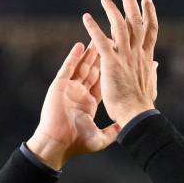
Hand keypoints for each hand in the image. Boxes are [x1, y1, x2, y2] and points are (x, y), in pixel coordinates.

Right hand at [25, 42, 120, 169]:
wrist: (57, 144)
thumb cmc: (76, 143)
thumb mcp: (101, 138)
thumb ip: (113, 130)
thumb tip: (126, 126)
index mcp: (89, 104)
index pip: (102, 82)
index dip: (110, 70)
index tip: (119, 59)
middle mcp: (79, 94)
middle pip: (93, 71)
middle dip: (101, 56)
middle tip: (110, 41)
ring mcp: (68, 89)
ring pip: (81, 67)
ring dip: (89, 53)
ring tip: (96, 38)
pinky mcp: (59, 86)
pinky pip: (67, 68)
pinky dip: (73, 56)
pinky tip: (80, 45)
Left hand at [82, 0, 157, 127]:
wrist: (136, 115)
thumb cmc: (142, 106)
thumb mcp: (150, 85)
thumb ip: (152, 71)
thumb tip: (156, 63)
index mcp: (147, 58)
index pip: (149, 30)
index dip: (148, 14)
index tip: (146, 0)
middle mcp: (137, 53)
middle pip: (136, 22)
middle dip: (131, 3)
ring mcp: (125, 57)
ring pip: (120, 26)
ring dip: (112, 9)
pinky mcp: (111, 63)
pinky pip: (101, 41)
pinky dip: (93, 28)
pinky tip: (86, 17)